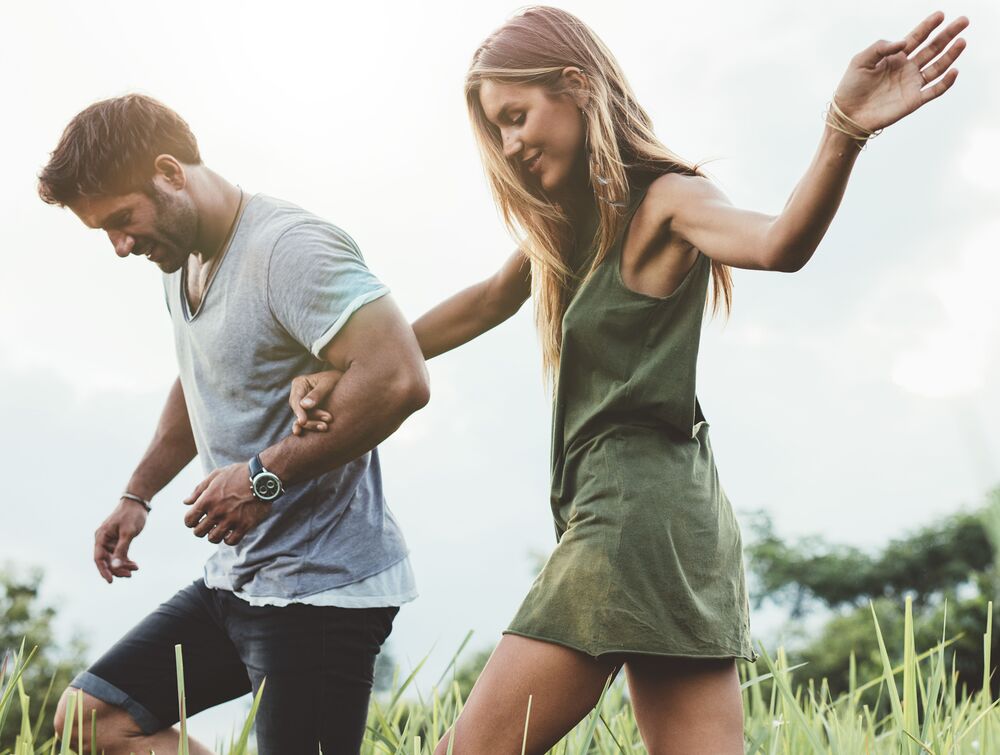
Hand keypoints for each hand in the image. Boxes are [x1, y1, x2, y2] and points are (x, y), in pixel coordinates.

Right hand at [94, 499, 147, 582]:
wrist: (138, 502)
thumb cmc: (132, 515)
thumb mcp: (128, 533)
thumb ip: (122, 549)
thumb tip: (115, 566)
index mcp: (101, 536)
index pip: (99, 558)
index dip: (104, 570)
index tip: (111, 581)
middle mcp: (103, 539)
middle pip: (106, 560)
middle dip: (116, 569)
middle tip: (129, 575)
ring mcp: (110, 540)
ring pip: (113, 558)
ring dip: (123, 565)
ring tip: (135, 569)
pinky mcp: (118, 540)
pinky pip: (119, 554)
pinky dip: (126, 560)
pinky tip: (134, 565)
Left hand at [183, 463, 268, 545]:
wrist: (263, 477)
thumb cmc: (239, 474)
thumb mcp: (216, 476)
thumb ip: (199, 490)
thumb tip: (186, 502)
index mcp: (207, 499)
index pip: (188, 520)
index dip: (190, 521)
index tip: (196, 520)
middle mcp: (217, 512)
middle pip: (198, 532)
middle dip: (200, 530)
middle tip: (208, 525)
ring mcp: (231, 520)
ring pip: (213, 539)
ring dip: (214, 535)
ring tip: (219, 529)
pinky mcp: (245, 525)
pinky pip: (231, 541)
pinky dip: (229, 539)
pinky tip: (231, 532)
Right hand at [288, 370, 342, 435]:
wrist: (347, 383)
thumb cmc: (337, 379)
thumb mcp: (328, 382)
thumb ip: (317, 393)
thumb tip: (304, 406)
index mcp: (299, 384)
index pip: (296, 400)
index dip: (299, 412)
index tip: (303, 421)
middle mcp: (298, 395)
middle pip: (299, 411)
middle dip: (310, 419)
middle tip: (325, 425)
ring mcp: (303, 405)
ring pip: (304, 419)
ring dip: (313, 424)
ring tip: (325, 427)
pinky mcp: (309, 413)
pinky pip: (307, 422)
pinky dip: (310, 428)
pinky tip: (306, 437)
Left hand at [833, 12, 967, 131]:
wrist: (848, 115)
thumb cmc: (851, 87)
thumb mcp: (860, 60)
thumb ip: (880, 48)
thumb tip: (904, 42)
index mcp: (895, 57)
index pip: (916, 37)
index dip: (928, 26)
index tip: (941, 14)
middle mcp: (907, 69)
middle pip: (932, 48)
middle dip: (948, 34)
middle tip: (964, 20)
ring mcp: (912, 84)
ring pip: (937, 67)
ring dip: (951, 55)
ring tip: (962, 41)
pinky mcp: (914, 100)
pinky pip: (935, 90)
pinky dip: (946, 82)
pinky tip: (954, 70)